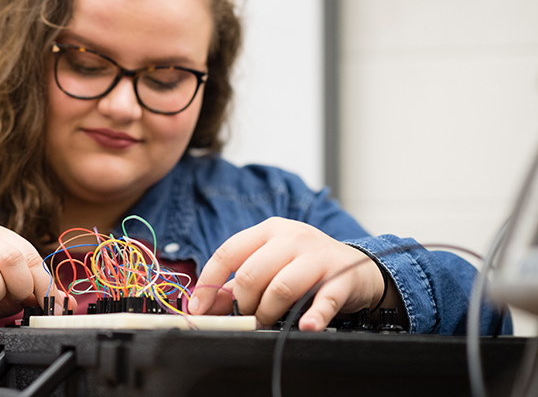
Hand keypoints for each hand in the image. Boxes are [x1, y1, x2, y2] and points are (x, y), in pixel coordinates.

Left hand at [188, 217, 384, 331]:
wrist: (358, 266)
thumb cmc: (305, 267)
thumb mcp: (270, 265)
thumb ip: (236, 284)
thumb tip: (206, 304)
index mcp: (268, 230)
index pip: (228, 252)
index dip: (208, 282)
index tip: (198, 308)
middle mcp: (291, 237)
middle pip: (251, 273)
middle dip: (244, 303)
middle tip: (249, 316)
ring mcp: (317, 255)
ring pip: (281, 287)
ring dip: (269, 312)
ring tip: (271, 321)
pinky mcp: (341, 277)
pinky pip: (324, 299)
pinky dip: (313, 315)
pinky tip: (306, 326)